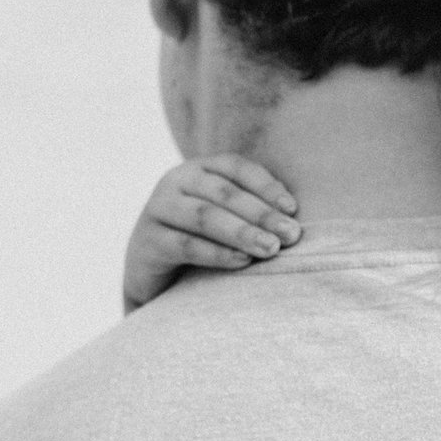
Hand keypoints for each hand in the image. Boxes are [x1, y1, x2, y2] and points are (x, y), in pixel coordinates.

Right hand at [123, 155, 300, 311]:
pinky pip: (186, 245)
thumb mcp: (225, 217)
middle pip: (223, 193)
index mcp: (199, 168)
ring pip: (205, 217)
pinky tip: (242, 261)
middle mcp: (175, 181)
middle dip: (261, 214)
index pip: (236, 167)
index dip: (266, 186)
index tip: (292, 209)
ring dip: (242, 232)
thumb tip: (291, 214)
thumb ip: (251, 208)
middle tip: (291, 235)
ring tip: (271, 248)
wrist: (151, 273)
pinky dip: (217, 253)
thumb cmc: (200, 240)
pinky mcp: (147, 241)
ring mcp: (158, 209)